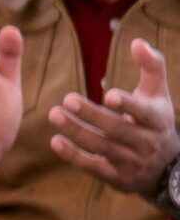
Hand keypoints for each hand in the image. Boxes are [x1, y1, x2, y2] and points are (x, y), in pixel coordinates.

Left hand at [48, 38, 177, 201]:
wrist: (166, 168)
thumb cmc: (154, 119)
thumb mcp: (158, 93)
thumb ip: (151, 66)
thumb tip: (137, 41)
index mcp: (158, 120)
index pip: (144, 112)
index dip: (128, 104)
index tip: (108, 94)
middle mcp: (146, 142)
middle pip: (117, 129)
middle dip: (91, 115)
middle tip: (66, 99)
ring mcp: (132, 162)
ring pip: (103, 147)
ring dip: (77, 132)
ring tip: (54, 114)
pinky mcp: (116, 177)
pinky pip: (94, 167)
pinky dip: (74, 156)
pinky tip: (55, 141)